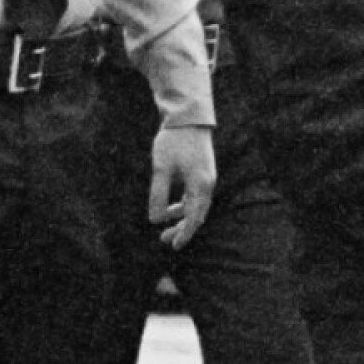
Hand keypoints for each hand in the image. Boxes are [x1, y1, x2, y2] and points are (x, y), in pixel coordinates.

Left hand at [150, 125, 215, 248]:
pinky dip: (185, 205)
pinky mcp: (203, 171)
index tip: (173, 246)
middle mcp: (207, 184)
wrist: (189, 117)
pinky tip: (173, 207)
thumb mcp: (161, 168)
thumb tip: (156, 220)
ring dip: (182, 217)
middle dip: (182, 229)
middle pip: (197, 215)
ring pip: (197, 205)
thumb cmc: (174, 141)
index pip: (194, 218)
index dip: (184, 234)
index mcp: (200, 185)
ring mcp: (207, 177)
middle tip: (165, 239)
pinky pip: (196, 196)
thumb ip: (159, 195)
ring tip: (165, 224)